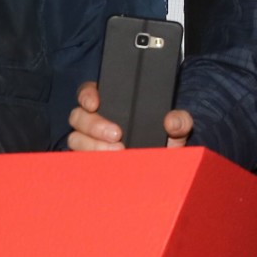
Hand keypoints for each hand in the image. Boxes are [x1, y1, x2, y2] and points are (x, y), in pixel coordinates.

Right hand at [66, 80, 193, 150]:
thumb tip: (172, 121)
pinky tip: (105, 165)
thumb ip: (180, 119)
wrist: (166, 160)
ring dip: (92, 146)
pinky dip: (90, 162)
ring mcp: (90, 140)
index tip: (95, 104)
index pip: (88, 92)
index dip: (87, 95)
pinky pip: (80, 159)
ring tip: (117, 152)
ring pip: (76, 139)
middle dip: (94, 126)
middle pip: (78, 117)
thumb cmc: (167, 135)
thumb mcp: (177, 124)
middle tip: (117, 135)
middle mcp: (96, 119)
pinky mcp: (90, 159)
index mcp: (113, 102)